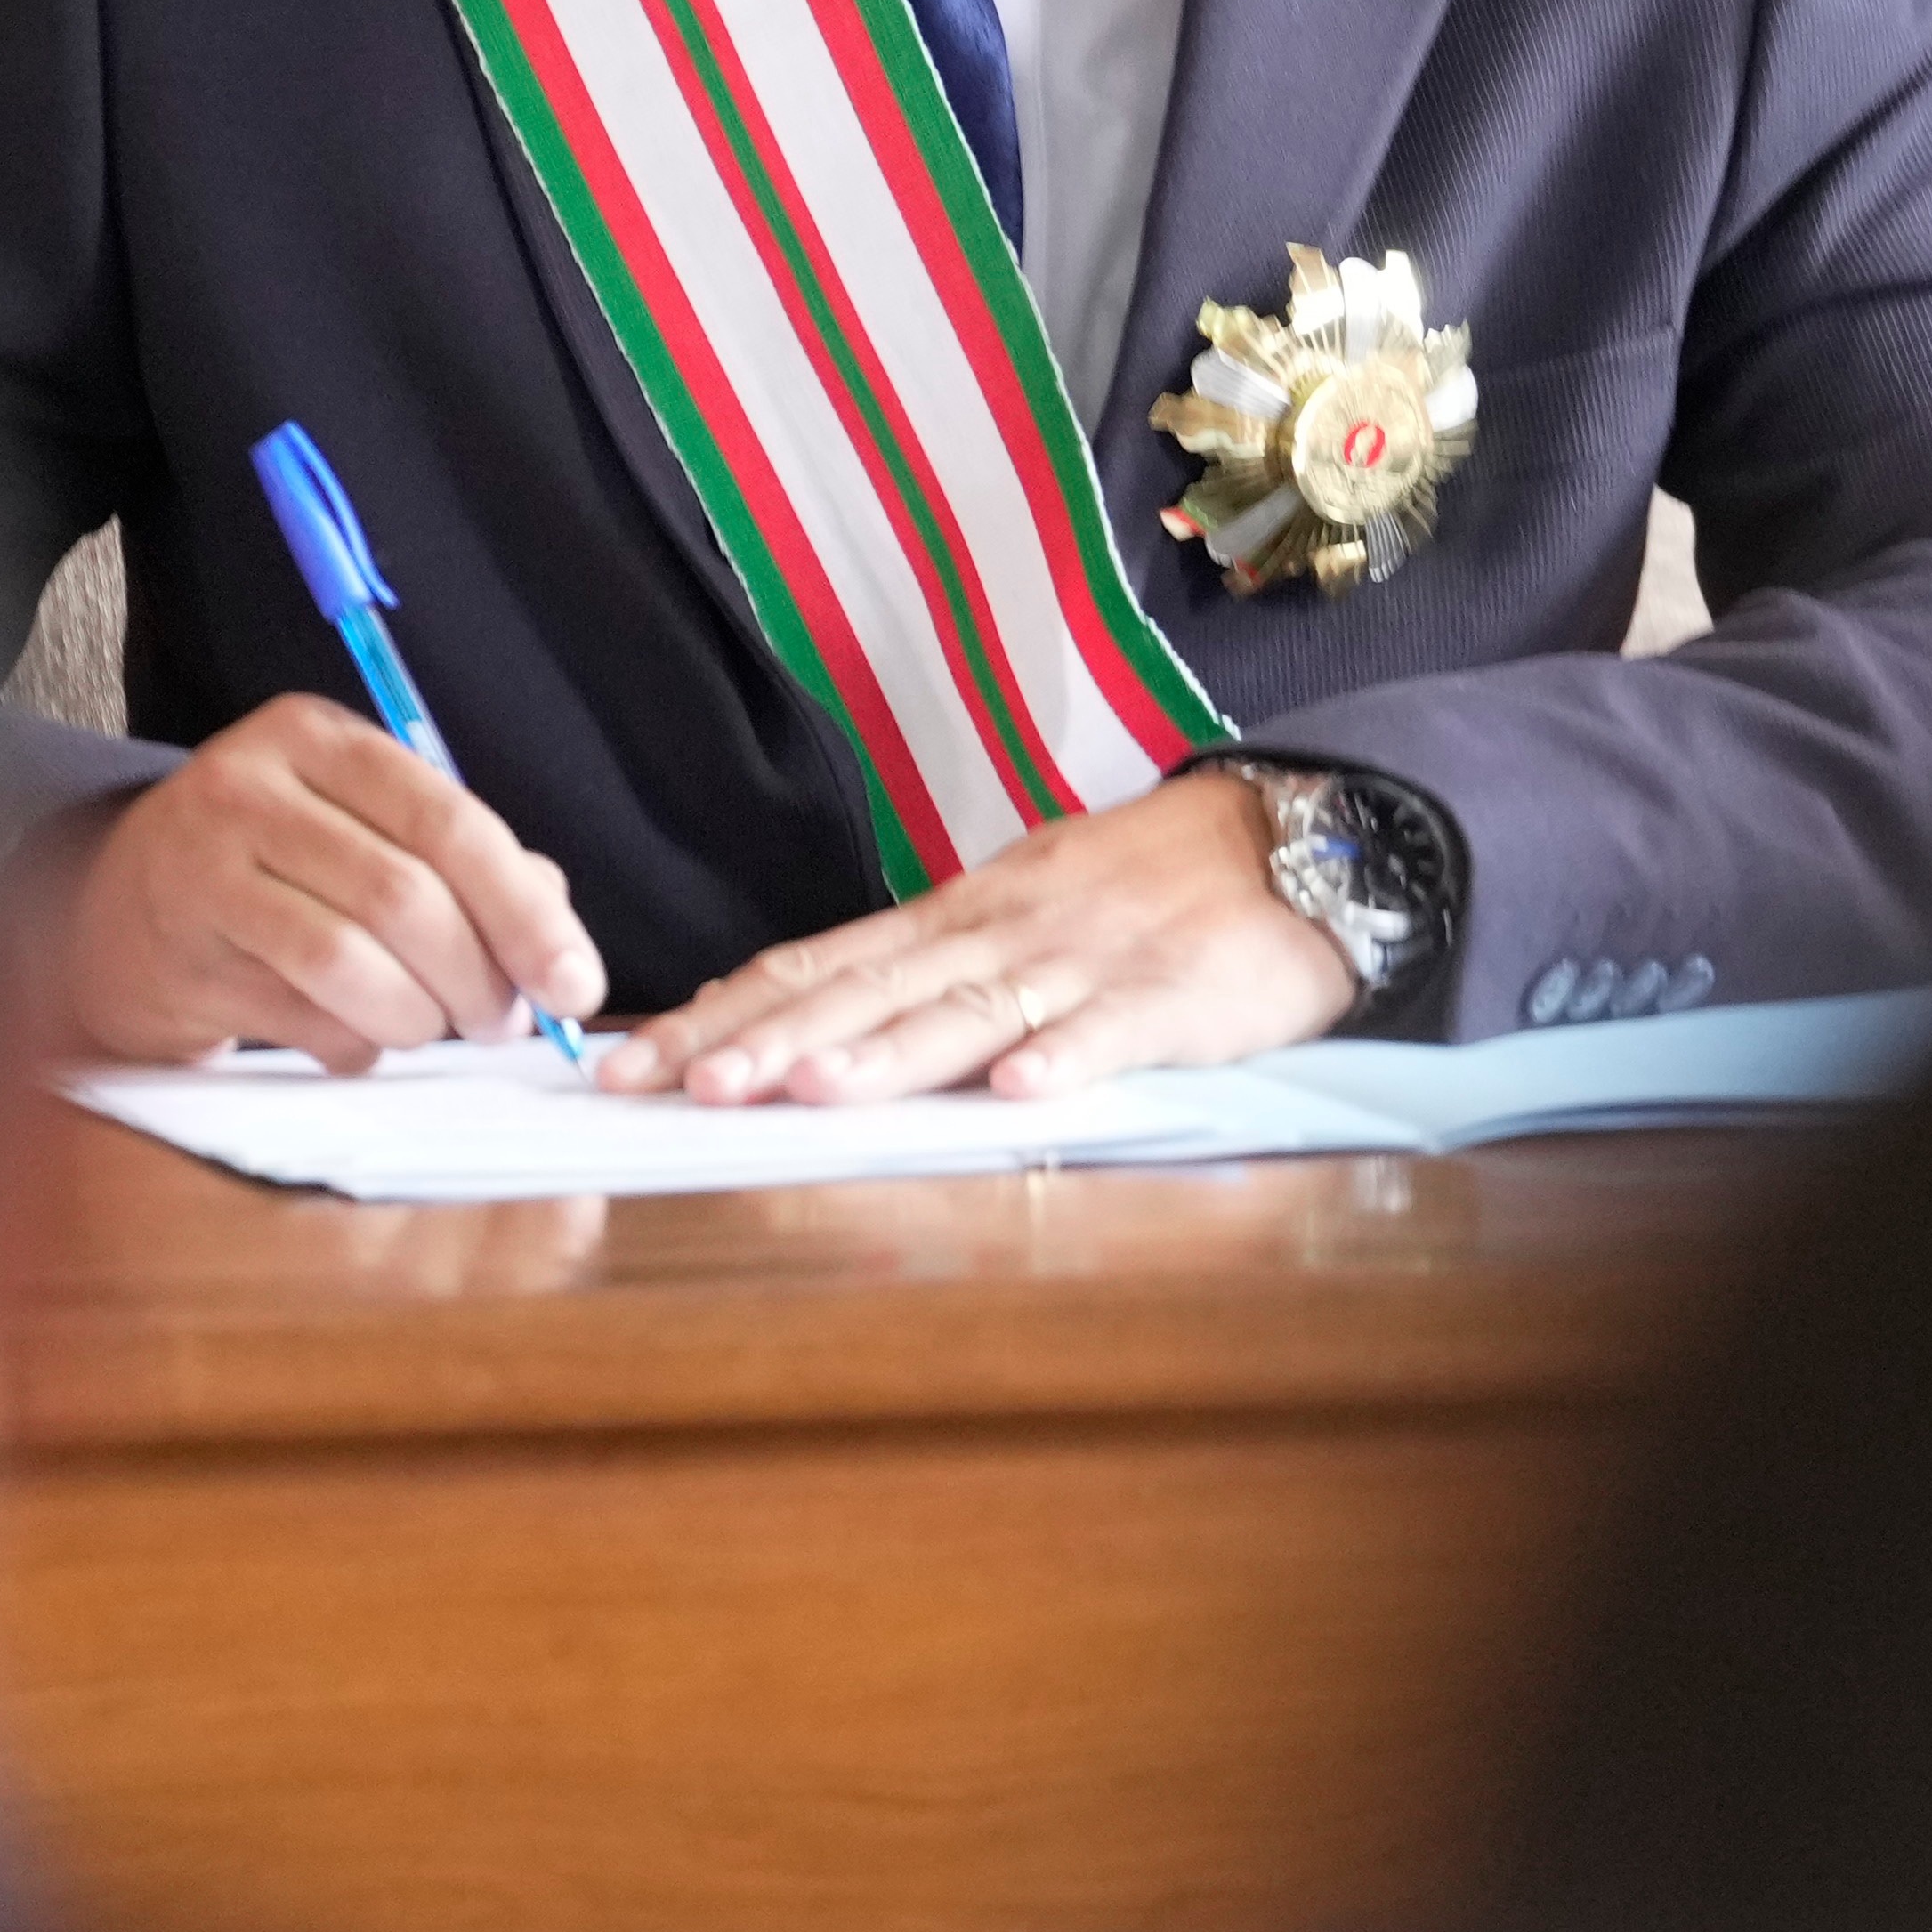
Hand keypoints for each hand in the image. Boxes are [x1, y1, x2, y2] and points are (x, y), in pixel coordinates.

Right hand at [57, 696, 604, 1071]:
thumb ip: (466, 868)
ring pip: (350, 962)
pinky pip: (299, 1016)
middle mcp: (249, 788)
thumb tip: (556, 942)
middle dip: (478, 978)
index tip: (574, 985)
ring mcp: (201, 869)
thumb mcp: (363, 833)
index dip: (525, 912)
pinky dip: (354, 1043)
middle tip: (505, 1023)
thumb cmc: (275, 870)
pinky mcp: (177, 954)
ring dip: (418, 1017)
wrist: (116, 911)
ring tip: (430, 1028)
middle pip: (405, 896)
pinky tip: (356, 1039)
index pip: (448, 821)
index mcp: (316, 738)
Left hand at [594, 766, 1350, 1103]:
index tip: (633, 1063)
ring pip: (971, 1010)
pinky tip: (1018, 1091)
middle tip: (682, 1087)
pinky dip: (1066, 1057)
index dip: (725, 1014)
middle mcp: (1001, 933)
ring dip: (888, 1052)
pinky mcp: (1174, 995)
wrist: (1298, 840)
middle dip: (770, 1040)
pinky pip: (1114, 1030)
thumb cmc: (1148, 889)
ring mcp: (1085, 963)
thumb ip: (925, 969)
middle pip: (869, 990)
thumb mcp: (1020, 911)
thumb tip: (806, 1020)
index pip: (816, 964)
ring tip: (808, 1088)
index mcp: (956, 918)